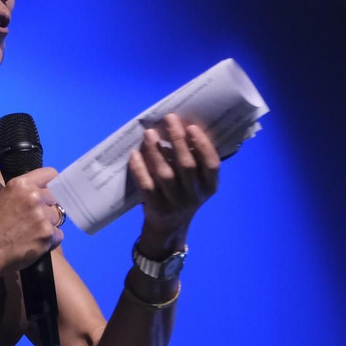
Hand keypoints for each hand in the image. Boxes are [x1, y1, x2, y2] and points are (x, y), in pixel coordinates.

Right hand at [0, 166, 64, 272]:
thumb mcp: (1, 198)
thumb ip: (22, 193)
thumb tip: (39, 191)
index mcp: (21, 184)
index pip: (50, 174)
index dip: (51, 185)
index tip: (48, 194)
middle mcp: (34, 196)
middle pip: (56, 197)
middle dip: (48, 207)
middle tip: (36, 219)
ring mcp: (42, 215)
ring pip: (58, 216)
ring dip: (49, 224)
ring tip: (34, 232)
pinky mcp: (48, 233)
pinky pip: (58, 234)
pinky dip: (50, 240)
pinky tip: (36, 242)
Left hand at [129, 114, 220, 252]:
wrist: (170, 226)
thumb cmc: (183, 192)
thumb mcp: (196, 181)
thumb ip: (193, 159)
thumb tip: (179, 127)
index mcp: (210, 186)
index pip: (211, 165)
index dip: (203, 145)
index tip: (191, 127)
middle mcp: (195, 196)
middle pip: (186, 165)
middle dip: (177, 140)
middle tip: (169, 119)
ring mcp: (176, 204)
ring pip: (165, 174)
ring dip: (156, 151)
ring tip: (149, 133)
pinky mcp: (157, 209)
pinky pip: (147, 186)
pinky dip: (140, 169)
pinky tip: (135, 154)